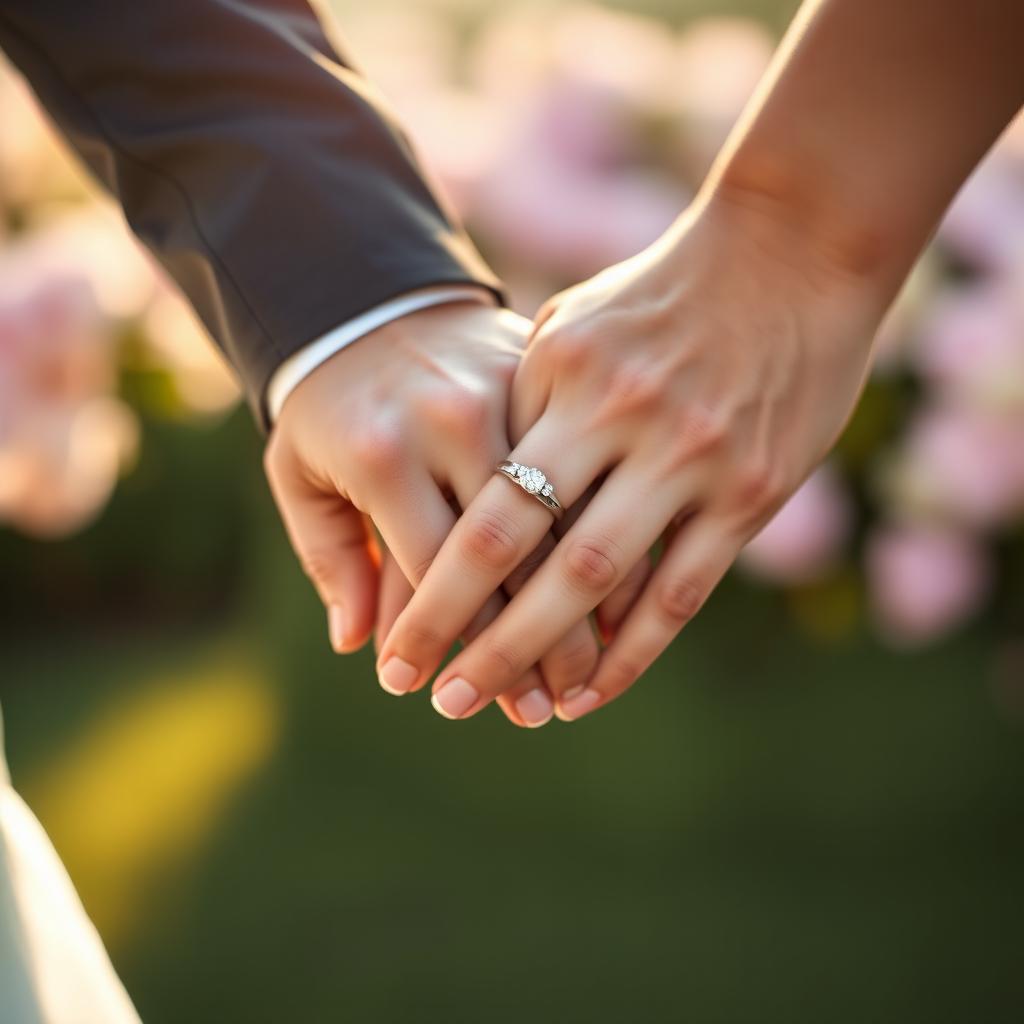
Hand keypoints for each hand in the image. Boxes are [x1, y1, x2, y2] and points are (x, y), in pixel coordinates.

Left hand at [263, 301, 604, 726]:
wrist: (383, 291)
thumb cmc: (334, 397)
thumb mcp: (301, 469)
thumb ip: (330, 553)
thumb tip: (357, 645)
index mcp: (387, 449)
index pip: (425, 572)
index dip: (434, 642)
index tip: (434, 693)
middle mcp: (460, 423)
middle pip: (506, 563)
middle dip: (520, 651)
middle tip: (528, 715)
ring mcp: (519, 398)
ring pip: (566, 530)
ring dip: (578, 621)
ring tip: (574, 687)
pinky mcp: (563, 385)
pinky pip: (596, 479)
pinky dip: (614, 560)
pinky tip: (616, 622)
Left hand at [377, 190, 888, 721]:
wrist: (794, 247)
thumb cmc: (660, 292)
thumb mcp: (568, 322)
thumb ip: (517, 400)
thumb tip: (473, 486)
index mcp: (553, 371)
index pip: (475, 504)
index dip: (431, 591)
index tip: (401, 650)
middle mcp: (613, 415)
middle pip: (521, 550)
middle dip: (470, 637)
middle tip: (436, 702)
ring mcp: (685, 453)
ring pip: (599, 582)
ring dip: (547, 657)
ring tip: (511, 709)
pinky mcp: (748, 488)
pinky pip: (680, 592)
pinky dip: (633, 653)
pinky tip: (592, 691)